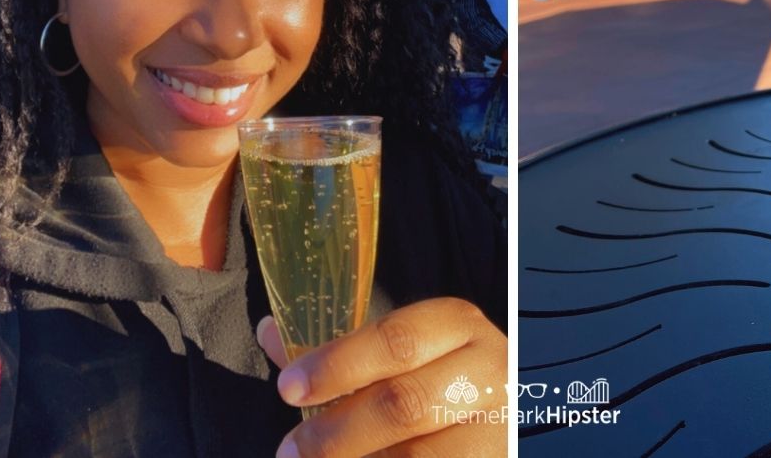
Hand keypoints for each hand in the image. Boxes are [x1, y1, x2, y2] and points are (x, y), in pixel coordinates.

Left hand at [257, 298, 507, 457]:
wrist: (499, 416)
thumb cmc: (437, 379)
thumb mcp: (402, 353)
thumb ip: (341, 349)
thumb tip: (271, 333)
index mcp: (458, 326)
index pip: (397, 339)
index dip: (337, 364)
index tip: (289, 388)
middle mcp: (488, 372)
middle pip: (404, 403)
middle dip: (335, 433)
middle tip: (289, 450)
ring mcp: (497, 427)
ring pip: (418, 456)